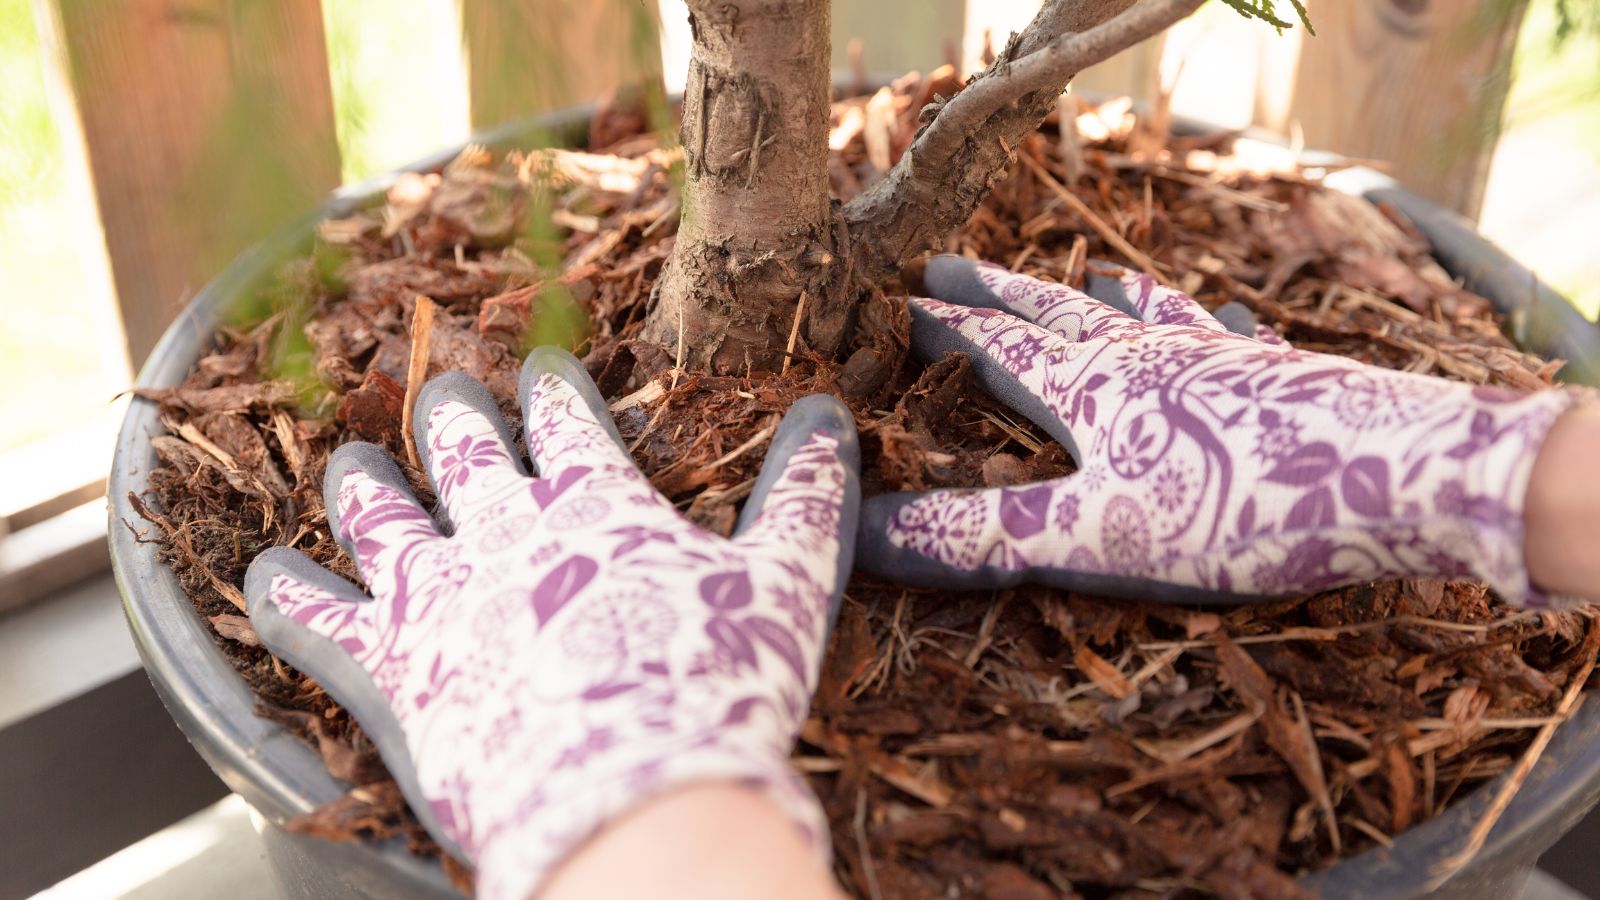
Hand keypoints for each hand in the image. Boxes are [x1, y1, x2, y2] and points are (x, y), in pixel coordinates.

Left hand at [245, 347, 859, 899]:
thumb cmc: (718, 688)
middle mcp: (504, 531)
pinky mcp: (389, 669)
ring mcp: (437, 596)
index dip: (552, 385)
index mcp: (596, 503)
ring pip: (379, 514)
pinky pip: (314, 619)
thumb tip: (832, 414)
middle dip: (453, 415)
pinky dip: (284, 594)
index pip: (564, 416)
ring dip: (363, 483)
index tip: (542, 367)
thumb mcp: (789, 582)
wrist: (636, 799)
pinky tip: (264, 575)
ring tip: (352, 462)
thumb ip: (807, 495)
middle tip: (445, 396)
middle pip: (462, 448)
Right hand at [857, 256, 1583, 606]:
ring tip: (1085, 276)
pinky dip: (1210, 320)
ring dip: (1102, 297)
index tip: (891, 304)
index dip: (940, 330)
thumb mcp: (1096, 535)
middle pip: (1055, 315)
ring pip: (1144, 313)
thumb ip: (984, 535)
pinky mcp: (1282, 375)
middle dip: (996, 294)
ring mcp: (1218, 359)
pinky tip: (1220, 314)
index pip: (994, 349)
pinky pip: (1231, 335)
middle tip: (948, 264)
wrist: (1405, 474)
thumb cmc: (1240, 508)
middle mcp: (1148, 356)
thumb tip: (864, 532)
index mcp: (1092, 390)